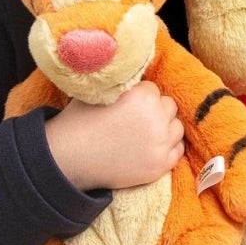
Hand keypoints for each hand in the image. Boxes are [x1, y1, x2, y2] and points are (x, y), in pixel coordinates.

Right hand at [44, 81, 181, 191]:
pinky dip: (168, 148)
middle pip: (168, 106)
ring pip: (177, 127)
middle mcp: (156, 118)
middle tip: (136, 120)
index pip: (153, 89)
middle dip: (155, 110)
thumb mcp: (99, 92)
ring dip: (165, 128)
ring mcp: (160, 144)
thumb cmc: (78, 123)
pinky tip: (151, 147)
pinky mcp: (160, 165)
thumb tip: (134, 78)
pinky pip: (178, 150)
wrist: (68, 159)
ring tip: (145, 133)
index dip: (140, 96)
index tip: (129, 105)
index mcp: (142, 96)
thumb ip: (122, 85)